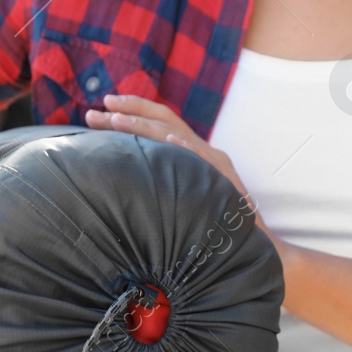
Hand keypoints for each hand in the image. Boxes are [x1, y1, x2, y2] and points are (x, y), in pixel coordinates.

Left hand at [88, 95, 264, 226]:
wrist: (255, 242)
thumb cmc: (215, 222)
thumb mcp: (185, 193)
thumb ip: (164, 177)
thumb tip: (127, 174)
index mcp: (194, 152)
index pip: (161, 122)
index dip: (133, 111)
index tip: (103, 109)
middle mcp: (205, 151)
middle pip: (164, 121)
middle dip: (129, 112)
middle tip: (96, 111)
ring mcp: (216, 165)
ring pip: (179, 135)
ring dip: (146, 126)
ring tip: (117, 121)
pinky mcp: (227, 182)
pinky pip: (206, 163)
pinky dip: (189, 150)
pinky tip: (171, 141)